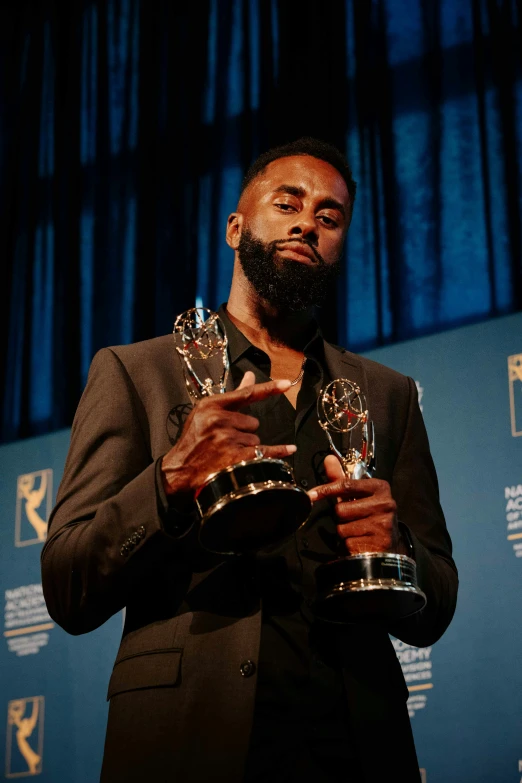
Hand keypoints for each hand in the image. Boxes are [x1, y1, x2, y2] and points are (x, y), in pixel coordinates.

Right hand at [161, 371, 295, 504]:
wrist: (180, 469)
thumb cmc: (194, 439)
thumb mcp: (206, 413)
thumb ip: (232, 396)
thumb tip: (250, 376)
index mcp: (211, 405)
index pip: (246, 394)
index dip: (268, 388)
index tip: (286, 384)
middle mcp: (218, 420)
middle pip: (253, 422)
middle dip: (244, 431)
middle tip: (226, 440)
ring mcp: (226, 439)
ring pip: (255, 438)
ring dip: (246, 446)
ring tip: (227, 452)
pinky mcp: (234, 457)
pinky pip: (264, 452)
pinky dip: (278, 451)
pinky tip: (290, 449)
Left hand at [307, 455, 401, 554]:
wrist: (390, 543)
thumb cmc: (371, 515)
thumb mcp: (358, 495)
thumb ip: (341, 479)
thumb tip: (328, 459)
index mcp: (380, 488)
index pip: (346, 485)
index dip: (326, 490)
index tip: (312, 494)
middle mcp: (385, 504)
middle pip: (341, 510)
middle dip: (341, 516)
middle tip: (353, 518)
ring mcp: (383, 525)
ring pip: (342, 528)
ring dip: (344, 532)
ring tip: (358, 530)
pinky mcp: (379, 544)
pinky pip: (348, 543)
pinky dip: (349, 545)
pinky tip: (361, 541)